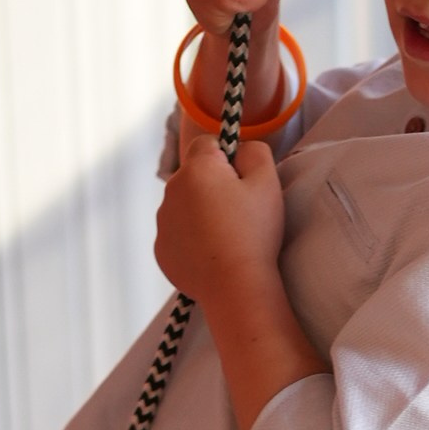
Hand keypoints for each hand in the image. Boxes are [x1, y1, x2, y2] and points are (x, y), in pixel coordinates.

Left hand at [155, 131, 285, 308]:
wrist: (235, 286)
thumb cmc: (254, 232)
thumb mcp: (267, 181)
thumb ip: (255, 151)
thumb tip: (241, 148)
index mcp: (196, 169)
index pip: (207, 143)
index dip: (228, 157)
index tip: (242, 181)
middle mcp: (171, 190)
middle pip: (195, 176)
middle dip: (214, 186)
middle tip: (240, 212)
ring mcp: (162, 222)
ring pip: (185, 205)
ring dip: (202, 212)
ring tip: (227, 236)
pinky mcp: (161, 249)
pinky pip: (178, 234)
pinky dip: (193, 239)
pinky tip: (214, 253)